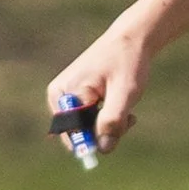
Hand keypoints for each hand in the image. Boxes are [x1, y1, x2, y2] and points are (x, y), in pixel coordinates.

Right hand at [46, 26, 150, 154]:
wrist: (130, 40)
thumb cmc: (127, 62)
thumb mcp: (125, 92)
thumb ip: (112, 120)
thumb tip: (103, 148)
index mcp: (63, 93)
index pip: (72, 133)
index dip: (91, 142)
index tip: (110, 143)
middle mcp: (58, 97)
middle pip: (80, 134)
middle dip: (105, 132)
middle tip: (129, 119)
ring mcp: (65, 99)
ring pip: (88, 131)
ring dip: (110, 126)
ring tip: (127, 108)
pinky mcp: (75, 100)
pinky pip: (90, 123)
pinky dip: (108, 120)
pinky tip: (120, 106)